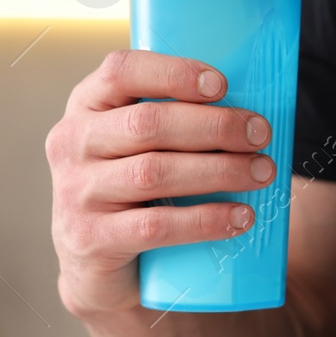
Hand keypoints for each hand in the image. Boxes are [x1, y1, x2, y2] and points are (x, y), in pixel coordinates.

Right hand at [46, 50, 274, 315]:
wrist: (97, 265)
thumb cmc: (136, 189)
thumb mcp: (141, 145)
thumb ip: (177, 120)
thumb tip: (252, 110)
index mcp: (87, 106)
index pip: (120, 71)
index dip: (173, 73)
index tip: (222, 85)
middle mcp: (72, 143)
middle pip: (148, 124)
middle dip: (215, 126)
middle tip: (261, 134)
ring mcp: (76, 193)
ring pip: (154, 173)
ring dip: (219, 170)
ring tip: (263, 172)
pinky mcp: (91, 239)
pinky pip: (155, 226)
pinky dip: (205, 220)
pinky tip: (241, 217)